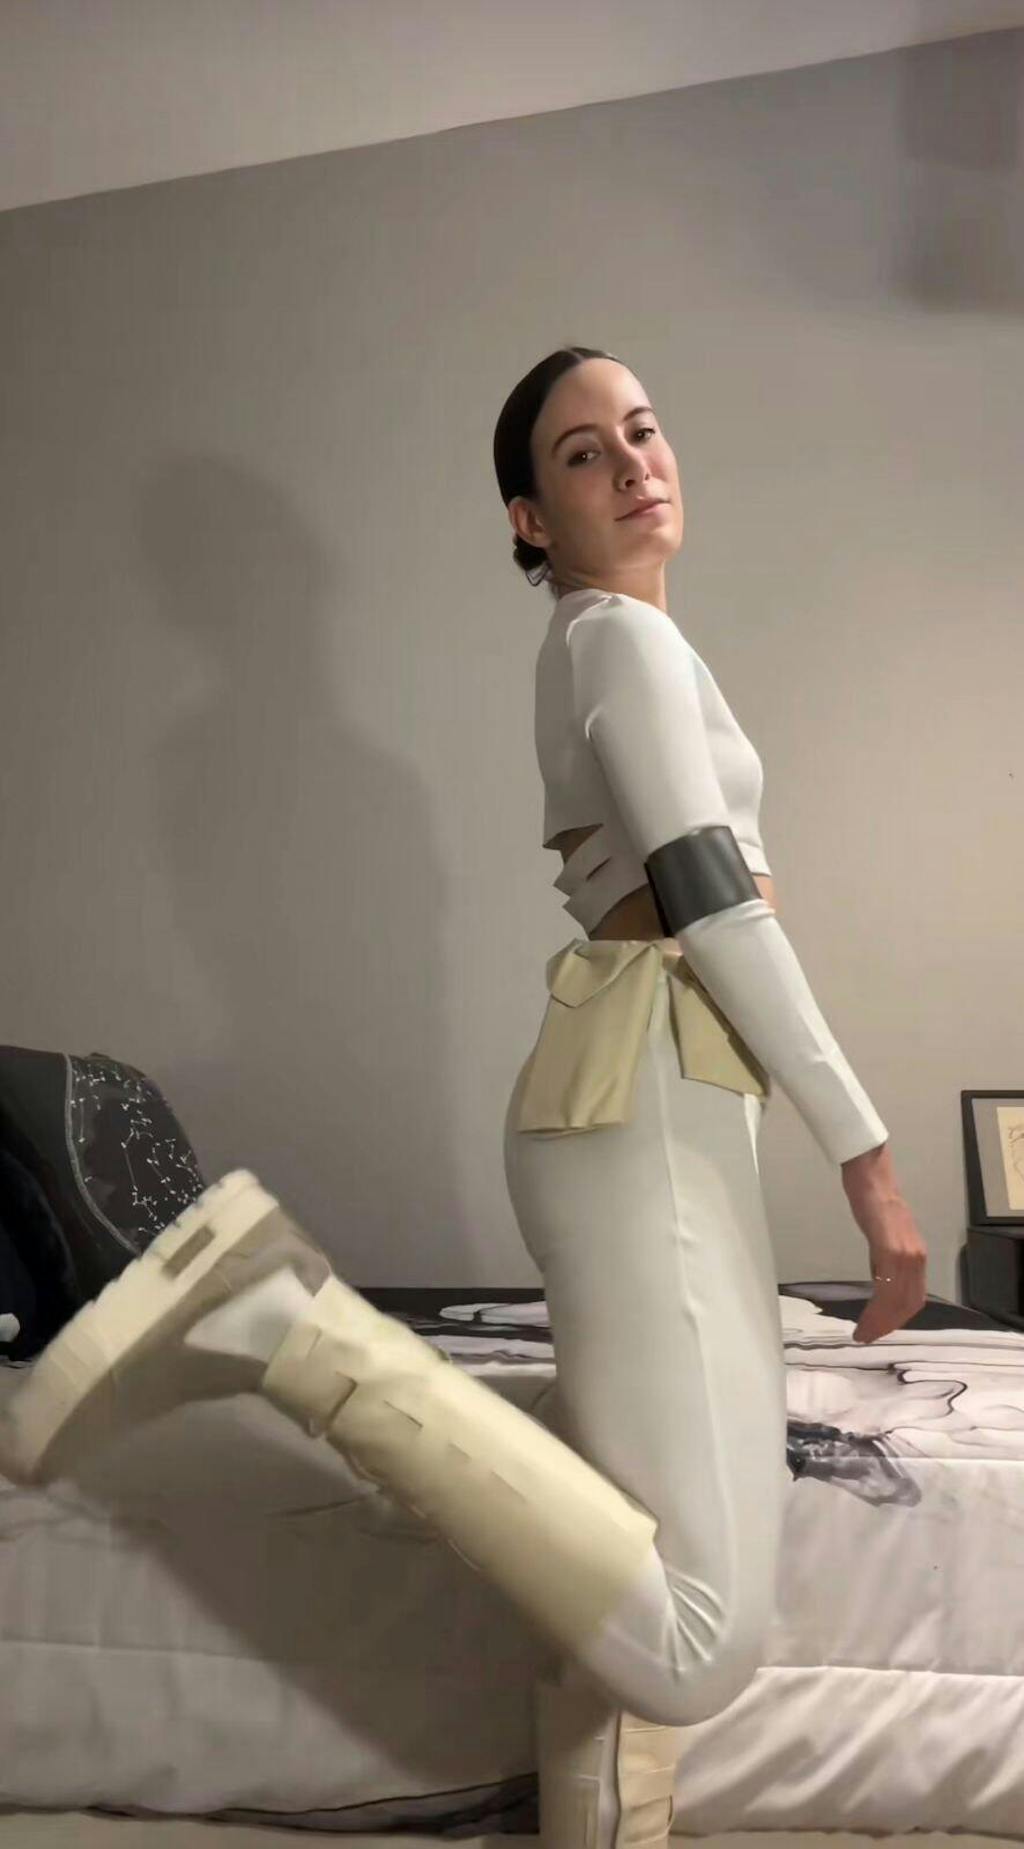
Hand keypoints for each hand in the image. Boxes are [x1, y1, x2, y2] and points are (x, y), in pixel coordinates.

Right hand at [843, 1184, 927, 1343]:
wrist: (870, 1176)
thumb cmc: (873, 1201)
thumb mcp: (885, 1236)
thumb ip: (886, 1258)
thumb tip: (880, 1279)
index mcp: (916, 1256)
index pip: (913, 1298)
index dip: (897, 1319)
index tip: (878, 1330)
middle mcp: (916, 1258)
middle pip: (907, 1304)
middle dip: (887, 1326)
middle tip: (867, 1337)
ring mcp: (905, 1254)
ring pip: (897, 1300)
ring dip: (880, 1322)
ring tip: (862, 1333)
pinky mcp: (890, 1248)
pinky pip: (886, 1287)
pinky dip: (876, 1308)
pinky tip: (863, 1315)